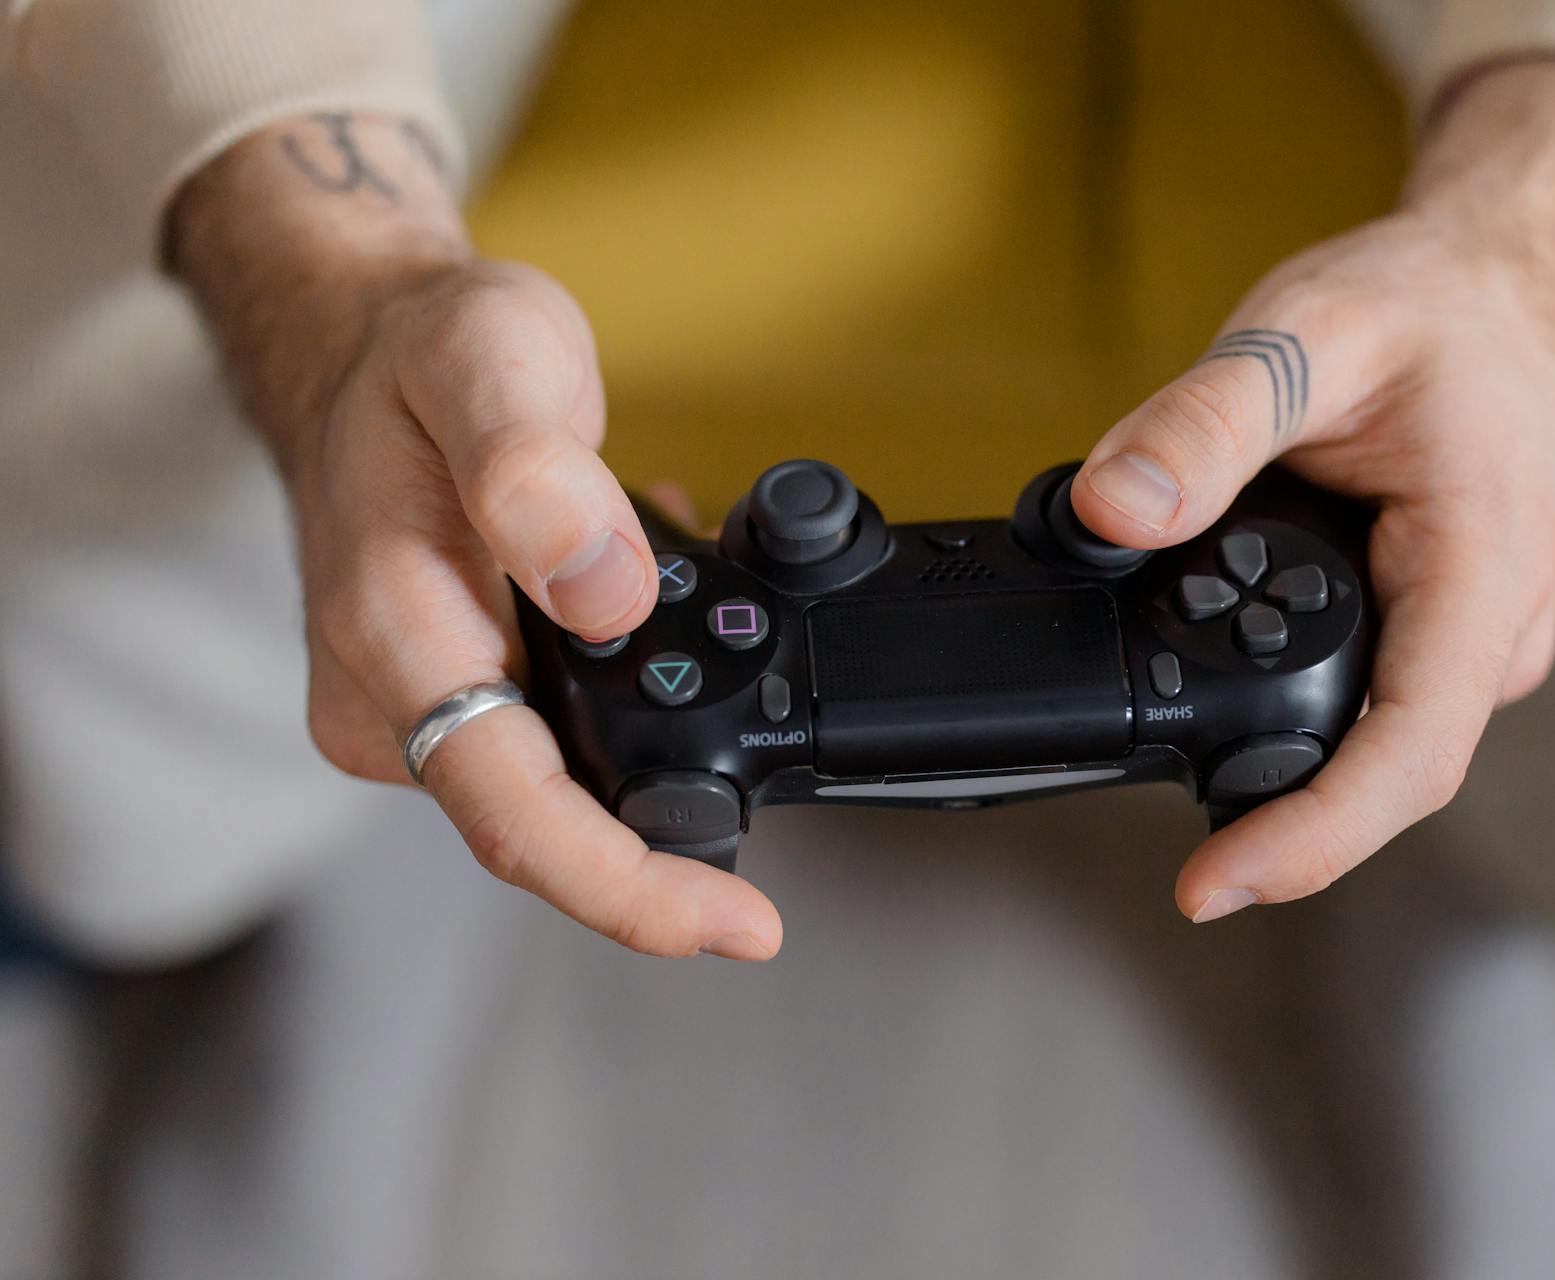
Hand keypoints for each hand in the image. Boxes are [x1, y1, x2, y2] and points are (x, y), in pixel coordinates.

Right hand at [168, 114, 780, 958]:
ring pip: (562, 788)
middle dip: (670, 835)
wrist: (365, 349)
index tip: (740, 925)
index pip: (513, 815)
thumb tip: (605, 591)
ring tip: (722, 635)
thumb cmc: (417, 353)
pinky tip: (668, 626)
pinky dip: (632, 704)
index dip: (629, 889)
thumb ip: (534, 470)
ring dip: (657, 747)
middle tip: (771, 761)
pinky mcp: (457, 695)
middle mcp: (394, 697)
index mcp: (392, 635)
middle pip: (546, 831)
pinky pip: (559, 739)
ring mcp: (422, 705)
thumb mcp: (486, 358)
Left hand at [1072, 62, 1554, 921]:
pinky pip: (1371, 702)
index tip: (1211, 888)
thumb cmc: (1430, 307)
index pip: (1408, 756)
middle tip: (1171, 851)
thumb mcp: (1308, 336)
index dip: (1309, 840)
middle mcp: (1494, 627)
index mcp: (1484, 569)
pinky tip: (1223, 691)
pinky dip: (1295, 715)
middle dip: (1278, 823)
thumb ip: (1207, 423)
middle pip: (1386, 775)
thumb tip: (1111, 510)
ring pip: (1376, 745)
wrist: (1502, 286)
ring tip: (1178, 750)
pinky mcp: (1441, 630)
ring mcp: (1473, 638)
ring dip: (1284, 772)